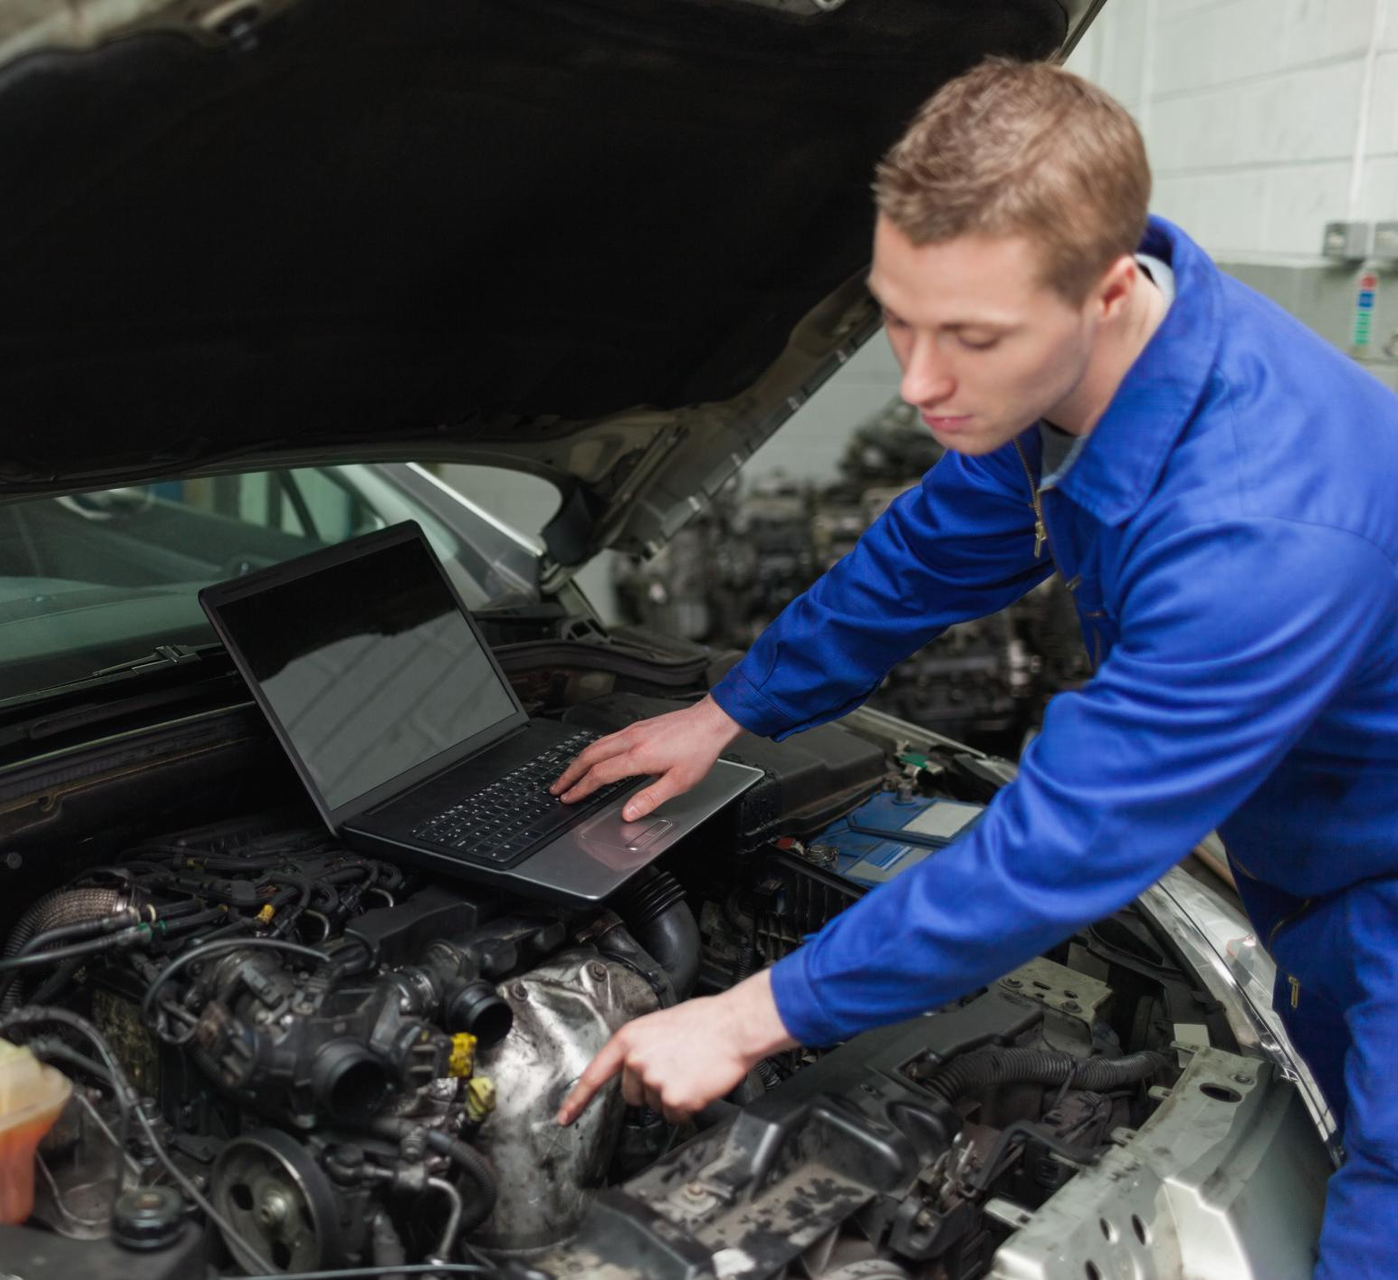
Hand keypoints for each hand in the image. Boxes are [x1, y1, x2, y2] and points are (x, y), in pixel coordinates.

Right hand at [549, 695, 744, 821]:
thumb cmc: (699, 750)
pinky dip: (592, 751)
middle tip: (557, 787)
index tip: (569, 798)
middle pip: (589, 756)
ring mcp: (633, 730)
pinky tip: (593, 757)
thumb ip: (650, 799)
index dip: (581, 788)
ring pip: (595, 744)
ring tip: (569, 774)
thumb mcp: (679, 783)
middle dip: (570, 773)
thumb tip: (628, 812)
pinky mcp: (638, 726)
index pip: (600, 774)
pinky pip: (606, 738)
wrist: (710, 722)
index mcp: (639, 756)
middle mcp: (631, 740)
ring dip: (578, 761)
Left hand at [556, 971, 796, 1125]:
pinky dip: (688, 1107)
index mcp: (629, 1039)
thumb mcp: (660, 1025)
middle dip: (650, 1090)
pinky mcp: (674, 1099)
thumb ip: (641, 1047)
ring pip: (656, 1106)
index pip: (595, 1074)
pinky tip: (698, 1086)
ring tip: (691, 1072)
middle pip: (632, 1096)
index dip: (577, 1100)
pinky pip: (676, 1116)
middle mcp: (636, 1061)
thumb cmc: (705, 1021)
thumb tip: (635, 1068)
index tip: (564, 1118)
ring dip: (672, 1097)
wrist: (734, 1025)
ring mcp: (654, 1081)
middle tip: (676, 1069)